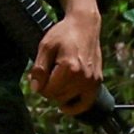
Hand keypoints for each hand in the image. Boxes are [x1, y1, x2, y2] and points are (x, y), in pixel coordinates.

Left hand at [30, 0, 105, 114]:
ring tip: (57, 82)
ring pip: (69, 100)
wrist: (85, 26)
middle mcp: (83, 77)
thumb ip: (39, 69)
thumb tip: (35, 88)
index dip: (39, 86)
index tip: (38, 77)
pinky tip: (66, 105)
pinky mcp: (98, 82)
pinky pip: (85, 103)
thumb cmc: (63, 34)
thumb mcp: (45, 47)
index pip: (48, 91)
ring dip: (60, 95)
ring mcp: (92, 81)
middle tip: (48, 76)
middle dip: (49, 90)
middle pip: (58, 97)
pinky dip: (75, 106)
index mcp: (69, 67)